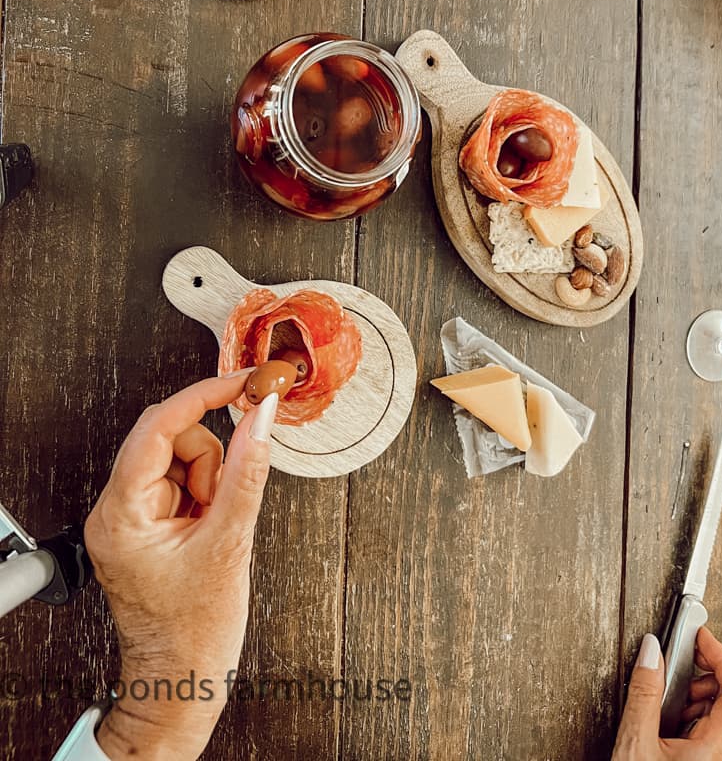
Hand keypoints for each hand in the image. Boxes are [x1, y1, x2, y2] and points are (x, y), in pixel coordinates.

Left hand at [84, 372, 276, 760]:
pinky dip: (207, 493)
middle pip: (171, 437)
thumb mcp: (231, 542)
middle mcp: (116, 509)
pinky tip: (210, 527)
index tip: (242, 382)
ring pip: (183, 455)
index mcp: (122, 513)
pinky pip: (184, 478)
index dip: (204, 394)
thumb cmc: (195, 633)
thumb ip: (249, 471)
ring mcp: (130, 515)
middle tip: (224, 500)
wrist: (183, 681)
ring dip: (211, 479)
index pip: (158, 425)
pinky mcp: (147, 521)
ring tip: (215, 525)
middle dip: (210, 458)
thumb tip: (264, 418)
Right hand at [613, 627, 721, 759]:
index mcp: (720, 752)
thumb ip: (644, 692)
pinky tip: (682, 717)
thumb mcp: (635, 744)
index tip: (702, 637)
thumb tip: (651, 652)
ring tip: (680, 695)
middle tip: (692, 657)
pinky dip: (709, 713)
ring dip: (713, 692)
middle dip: (720, 669)